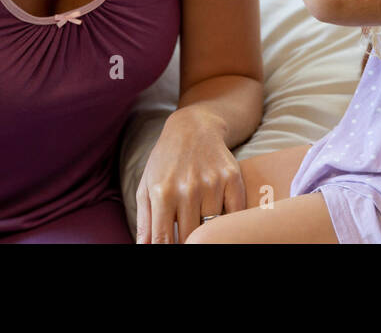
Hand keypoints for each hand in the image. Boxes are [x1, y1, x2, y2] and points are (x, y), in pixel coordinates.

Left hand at [135, 105, 244, 242]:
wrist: (193, 127)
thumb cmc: (165, 162)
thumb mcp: (146, 188)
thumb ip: (145, 222)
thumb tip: (145, 249)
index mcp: (162, 193)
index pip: (164, 240)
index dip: (168, 252)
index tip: (172, 251)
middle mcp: (188, 188)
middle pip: (190, 236)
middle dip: (186, 242)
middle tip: (186, 237)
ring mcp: (212, 183)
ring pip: (212, 227)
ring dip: (207, 231)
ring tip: (200, 225)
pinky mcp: (232, 177)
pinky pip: (235, 213)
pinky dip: (229, 221)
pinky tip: (220, 219)